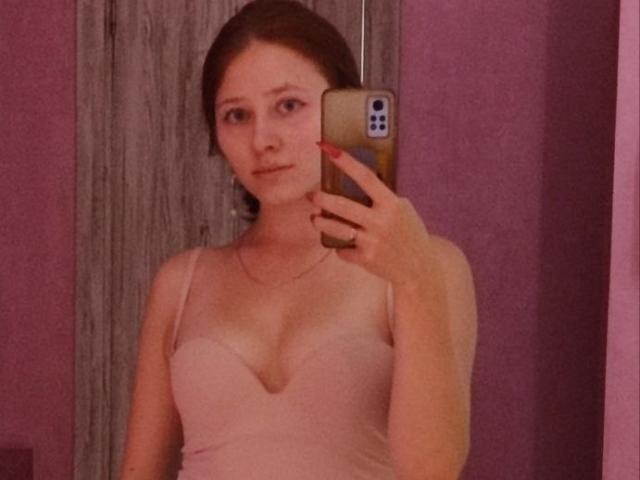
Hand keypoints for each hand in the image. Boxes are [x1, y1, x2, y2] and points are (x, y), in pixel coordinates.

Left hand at [309, 141, 436, 287]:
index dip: (346, 162)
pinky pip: (342, 250)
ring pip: (337, 229)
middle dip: (322, 199)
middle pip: (343, 205)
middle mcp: (381, 222)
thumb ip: (381, 198)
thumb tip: (353, 182)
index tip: (330, 150)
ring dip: (321, 222)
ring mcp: (372, 242)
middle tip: (311, 195)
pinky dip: (340, 246)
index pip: (366, 177)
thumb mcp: (402, 209)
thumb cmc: (409, 232)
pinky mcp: (366, 260)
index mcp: (391, 204)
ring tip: (314, 218)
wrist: (420, 266)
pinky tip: (340, 243)